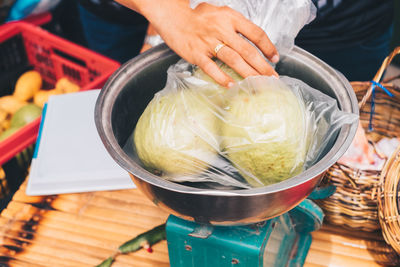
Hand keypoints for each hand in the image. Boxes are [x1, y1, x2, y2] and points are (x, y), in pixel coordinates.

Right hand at [117, 1, 278, 86]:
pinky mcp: (196, 53)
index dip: (268, 47)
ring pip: (233, 59)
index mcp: (230, 17)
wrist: (174, 19)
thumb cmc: (199, 18)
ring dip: (248, 73)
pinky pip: (211, 68)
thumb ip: (236, 25)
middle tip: (272, 78)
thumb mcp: (221, 13)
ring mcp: (208, 42)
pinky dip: (222, 78)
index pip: (255, 33)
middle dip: (262, 66)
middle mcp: (221, 29)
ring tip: (258, 84)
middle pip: (247, 50)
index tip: (275, 58)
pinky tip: (232, 86)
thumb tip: (254, 40)